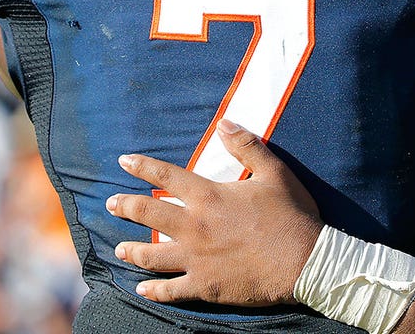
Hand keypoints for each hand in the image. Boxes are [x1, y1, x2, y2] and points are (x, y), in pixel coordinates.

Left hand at [106, 119, 322, 305]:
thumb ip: (247, 146)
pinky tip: (142, 288)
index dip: (143, 167)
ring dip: (131, 251)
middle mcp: (194, 227)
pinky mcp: (204, 285)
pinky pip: (170, 289)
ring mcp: (196, 259)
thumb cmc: (291, 215)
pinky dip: (153, 290)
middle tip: (110, 205)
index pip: (166, 177)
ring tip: (119, 249)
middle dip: (125, 207)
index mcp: (209, 198)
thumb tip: (224, 123)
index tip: (124, 161)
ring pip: (151, 255)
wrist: (304, 262)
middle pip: (148, 215)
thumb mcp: (275, 173)